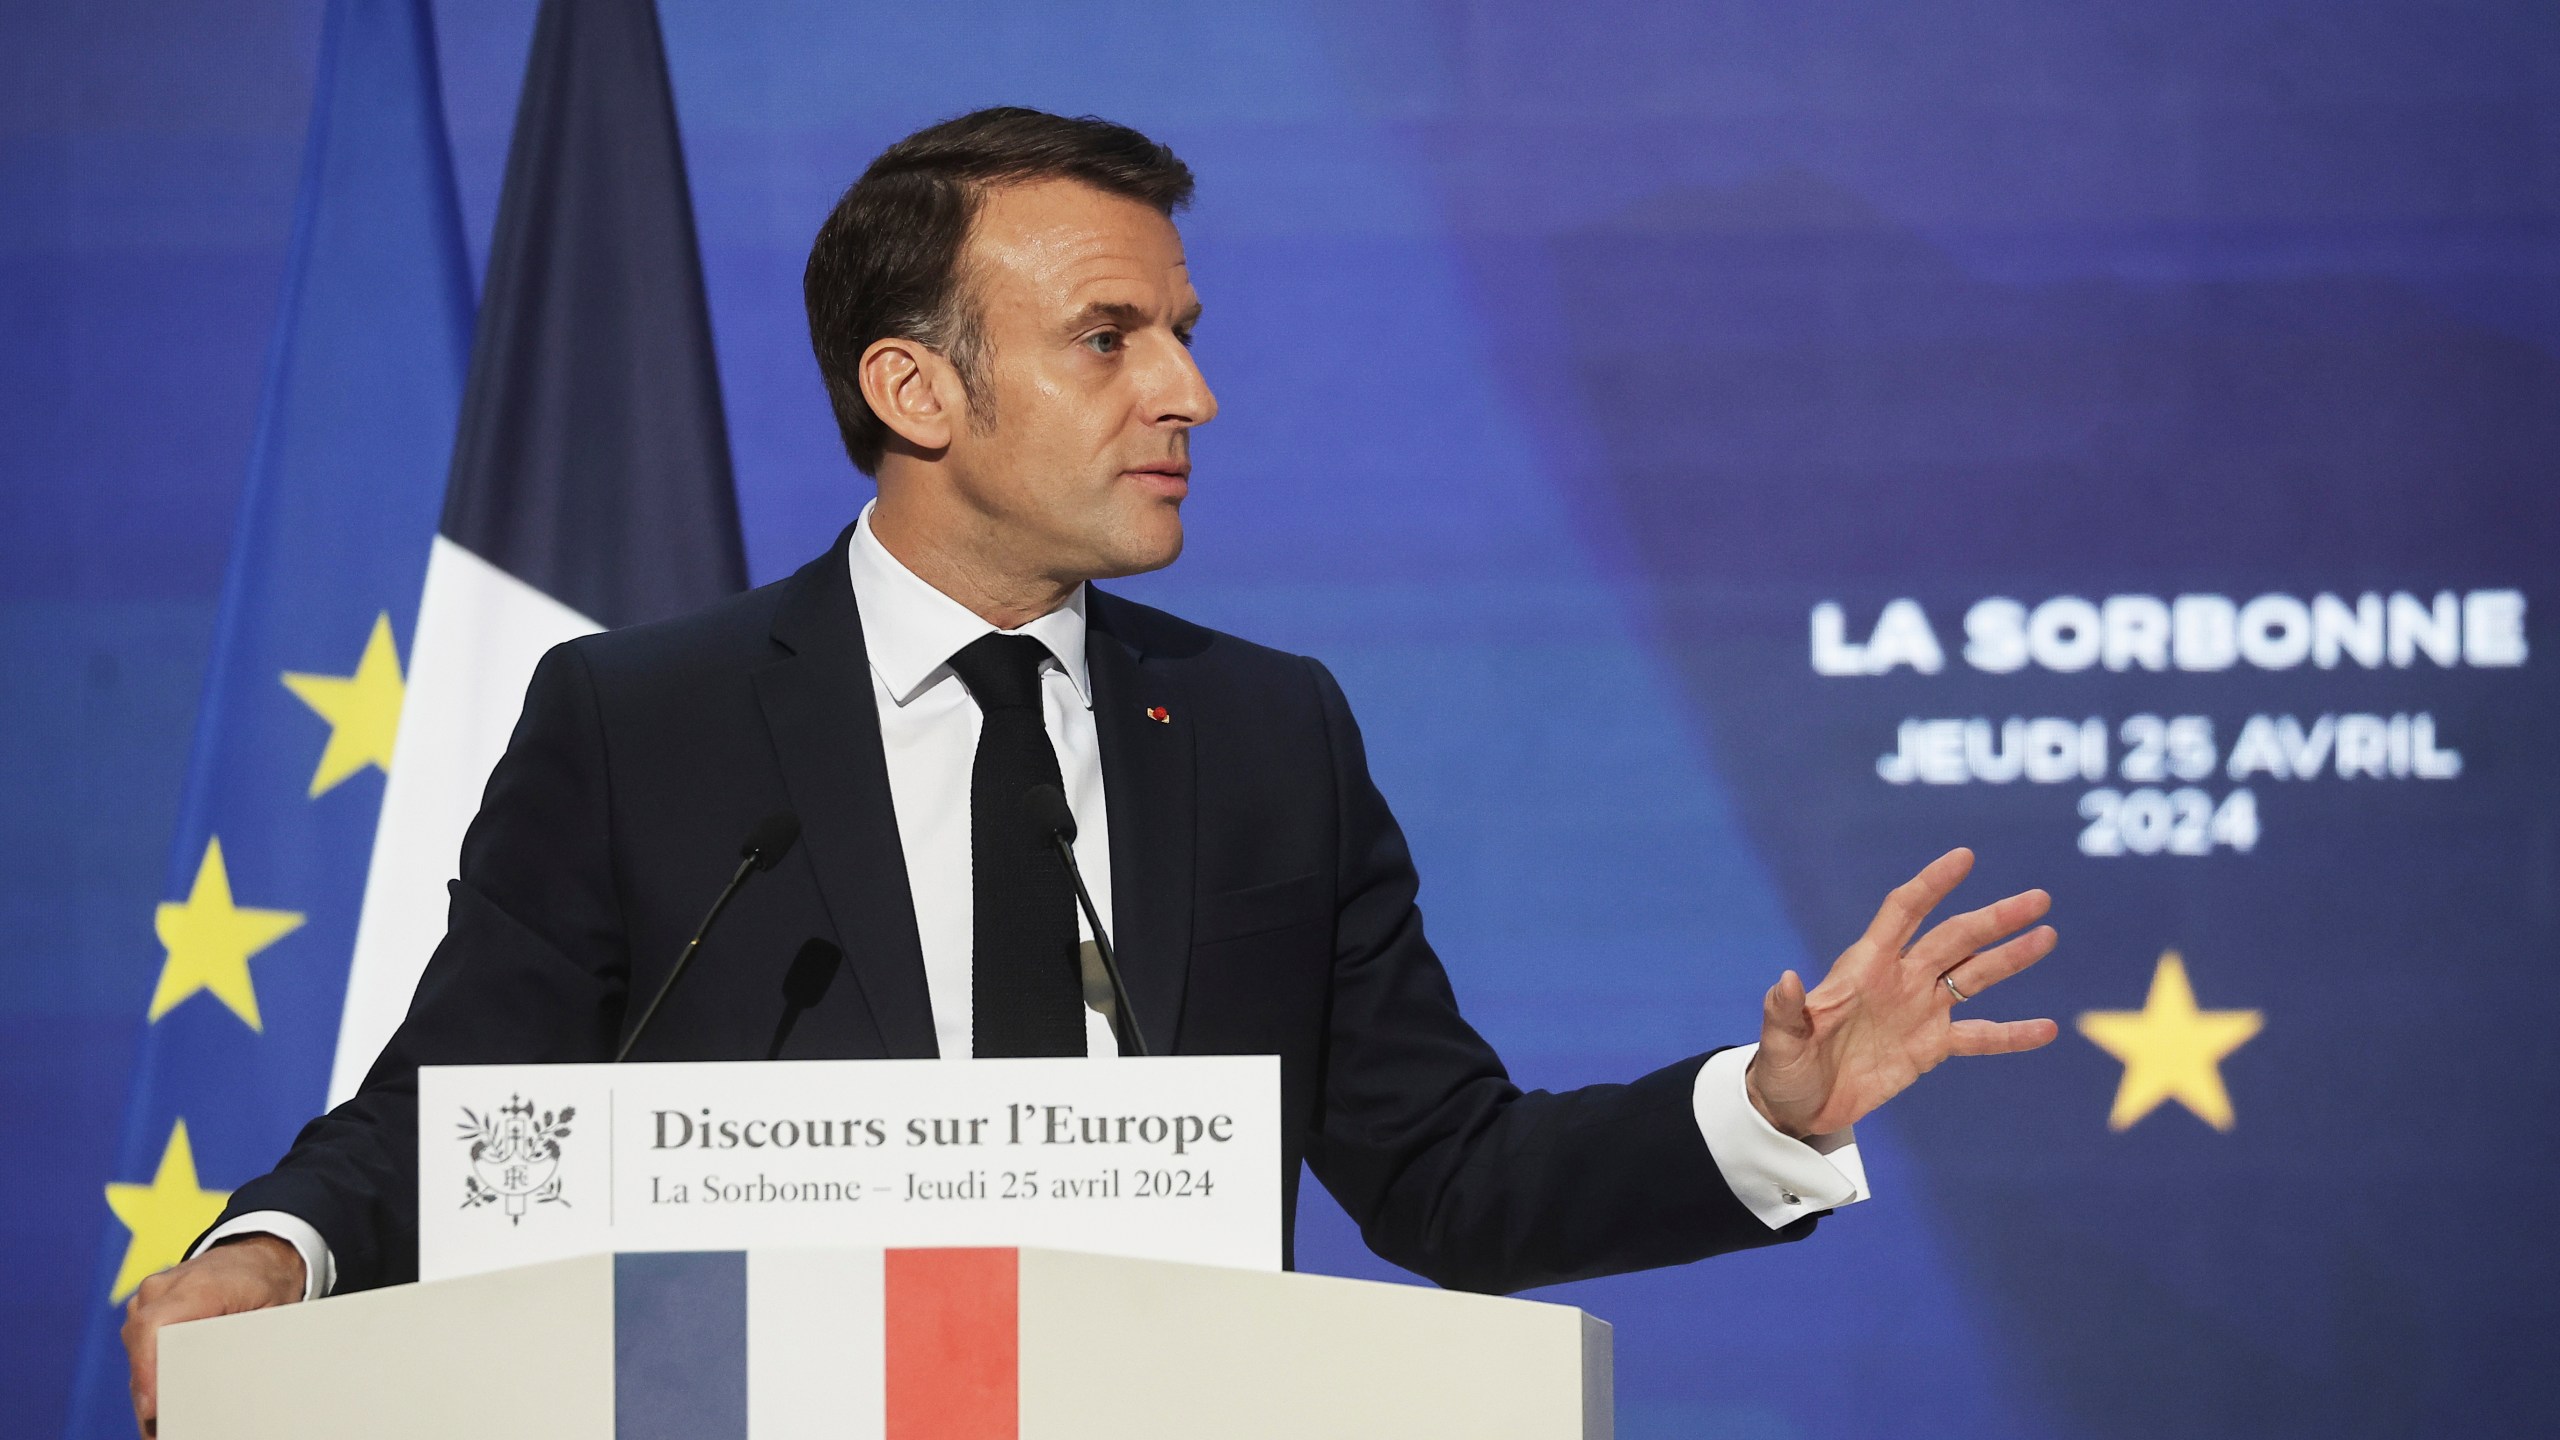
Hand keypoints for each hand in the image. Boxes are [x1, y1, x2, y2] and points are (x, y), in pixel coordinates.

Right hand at [122, 1234, 304, 1436]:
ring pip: (137, 1349)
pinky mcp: (146, 1308)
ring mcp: (150, 1296)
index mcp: (199, 1285)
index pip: (155, 1326)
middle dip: (148, 1391)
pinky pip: (139, 1344)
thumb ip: (248, 1342)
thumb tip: (239, 1384)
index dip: (148, 1369)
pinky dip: (150, 1371)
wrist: (258, 1255)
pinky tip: (160, 1402)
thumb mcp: (271, 1311)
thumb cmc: (266, 1284)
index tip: (151, 1408)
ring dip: (147, 1385)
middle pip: (141, 1345)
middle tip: (159, 1430)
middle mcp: (165, 1287)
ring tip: (160, 1425)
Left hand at [1747, 847, 2058, 1138]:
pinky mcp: (1930, 1047)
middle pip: (1954, 939)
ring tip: (2047, 935)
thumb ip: (1785, 1012)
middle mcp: (1899, 979)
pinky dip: (2012, 1035)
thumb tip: (1786, 979)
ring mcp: (1919, 1011)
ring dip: (2011, 958)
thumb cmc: (1783, 1067)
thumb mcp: (1779, 1042)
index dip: (1931, 885)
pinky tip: (2048, 1029)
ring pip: (1974, 976)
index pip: (1903, 912)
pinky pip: (1979, 1037)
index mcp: (1864, 967)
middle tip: (2038, 899)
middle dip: (1995, 919)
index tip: (1964, 858)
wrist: (1798, 1104)